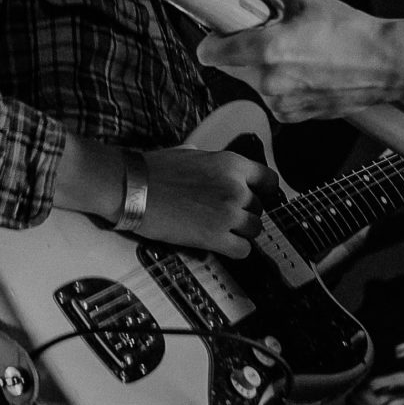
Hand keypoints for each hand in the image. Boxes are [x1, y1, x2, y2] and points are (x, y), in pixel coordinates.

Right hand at [135, 145, 279, 259]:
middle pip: (259, 208)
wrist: (133, 187)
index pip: (269, 180)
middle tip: (224, 215)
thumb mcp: (192, 154)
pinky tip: (221, 244)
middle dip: (245, 212)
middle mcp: (236, 188)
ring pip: (255, 230)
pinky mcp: (215, 237)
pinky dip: (235, 249)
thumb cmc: (155, 170)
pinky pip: (243, 250)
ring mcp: (228, 213)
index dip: (264, 191)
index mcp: (232, 164)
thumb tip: (215, 167)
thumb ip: (214, 164)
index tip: (257, 198)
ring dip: (241, 232)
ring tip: (220, 230)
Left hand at [199, 0, 402, 121]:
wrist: (386, 64)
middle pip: (233, 67)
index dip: (213, 41)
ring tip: (297, 54)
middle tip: (270, 35)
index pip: (212, 53)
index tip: (218, 34)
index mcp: (267, 50)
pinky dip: (282, 85)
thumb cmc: (351, 33)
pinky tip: (307, 71)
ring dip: (264, 68)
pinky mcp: (294, 117)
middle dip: (244, 50)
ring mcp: (281, 104)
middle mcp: (270, 82)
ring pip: (254, 83)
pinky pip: (273, 97)